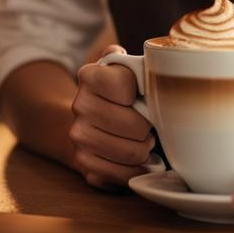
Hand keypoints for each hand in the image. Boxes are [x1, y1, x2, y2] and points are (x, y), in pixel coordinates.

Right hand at [69, 44, 155, 189]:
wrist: (88, 117)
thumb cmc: (118, 90)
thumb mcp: (122, 66)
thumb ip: (133, 58)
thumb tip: (154, 60)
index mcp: (89, 75)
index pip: (126, 85)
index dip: (144, 93)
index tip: (145, 95)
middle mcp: (79, 105)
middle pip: (134, 124)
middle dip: (149, 126)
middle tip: (151, 124)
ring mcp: (79, 136)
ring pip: (131, 151)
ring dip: (145, 149)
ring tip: (146, 141)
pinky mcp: (83, 163)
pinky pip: (122, 174)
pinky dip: (137, 169)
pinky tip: (139, 160)